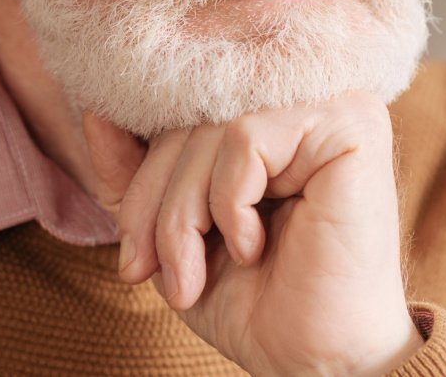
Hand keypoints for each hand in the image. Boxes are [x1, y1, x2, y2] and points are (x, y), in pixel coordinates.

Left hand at [84, 91, 422, 376]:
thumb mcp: (174, 230)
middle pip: (191, 117)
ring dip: (186, 212)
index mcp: (273, 115)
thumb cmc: (257, 299)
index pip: (180, 112)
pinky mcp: (350, 125)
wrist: (315, 363)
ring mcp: (333, 104)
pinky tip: (254, 248)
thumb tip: (94, 111)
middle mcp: (307, 96)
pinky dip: (230, 204)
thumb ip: (136, 171)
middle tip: (148, 270)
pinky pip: (247, 138)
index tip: (133, 255)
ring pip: (213, 129)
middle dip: (155, 203)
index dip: (142, 178)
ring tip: (201, 271)